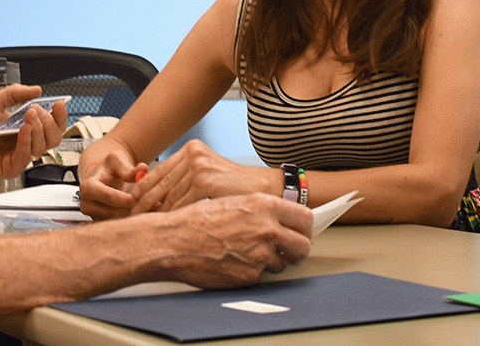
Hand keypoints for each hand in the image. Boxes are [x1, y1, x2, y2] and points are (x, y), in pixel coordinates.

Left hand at [0, 84, 65, 183]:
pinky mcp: (12, 167)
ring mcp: (20, 156)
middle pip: (55, 137)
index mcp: (25, 129)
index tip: (59, 103)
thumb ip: (14, 93)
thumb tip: (36, 89)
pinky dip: (28, 139)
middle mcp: (26, 143)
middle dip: (50, 121)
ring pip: (44, 145)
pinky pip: (27, 154)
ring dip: (39, 127)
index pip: (53, 126)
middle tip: (37, 110)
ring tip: (28, 115)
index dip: (60, 116)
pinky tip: (23, 127)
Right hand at [79, 146, 147, 219]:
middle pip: (114, 211)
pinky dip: (132, 220)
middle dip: (135, 208)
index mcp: (88, 187)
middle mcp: (86, 204)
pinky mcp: (99, 222)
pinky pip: (117, 225)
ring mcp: (92, 215)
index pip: (111, 197)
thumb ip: (129, 167)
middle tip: (156, 205)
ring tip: (154, 208)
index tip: (146, 197)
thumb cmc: (110, 167)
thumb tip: (143, 169)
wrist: (103, 177)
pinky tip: (146, 213)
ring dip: (136, 216)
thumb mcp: (118, 160)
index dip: (129, 199)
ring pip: (117, 221)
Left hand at [130, 139, 278, 213]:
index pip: (160, 170)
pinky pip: (180, 204)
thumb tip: (155, 196)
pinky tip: (165, 227)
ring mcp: (198, 167)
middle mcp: (193, 154)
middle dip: (144, 202)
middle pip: (160, 182)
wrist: (263, 187)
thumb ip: (184, 178)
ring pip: (168, 196)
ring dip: (155, 213)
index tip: (133, 201)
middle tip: (132, 216)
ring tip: (145, 225)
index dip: (144, 187)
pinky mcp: (204, 182)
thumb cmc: (235, 186)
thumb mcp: (208, 173)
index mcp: (192, 149)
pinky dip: (171, 217)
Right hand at [156, 193, 312, 288]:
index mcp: (264, 205)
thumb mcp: (233, 201)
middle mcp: (267, 228)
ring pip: (282, 264)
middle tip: (289, 252)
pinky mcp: (249, 276)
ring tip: (247, 254)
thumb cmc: (196, 220)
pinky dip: (251, 272)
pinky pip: (260, 277)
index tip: (302, 233)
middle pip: (303, 246)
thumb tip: (280, 220)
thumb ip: (261, 210)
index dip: (306, 228)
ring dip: (271, 262)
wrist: (173, 241)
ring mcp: (260, 254)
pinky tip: (233, 263)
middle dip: (298, 251)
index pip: (305, 218)